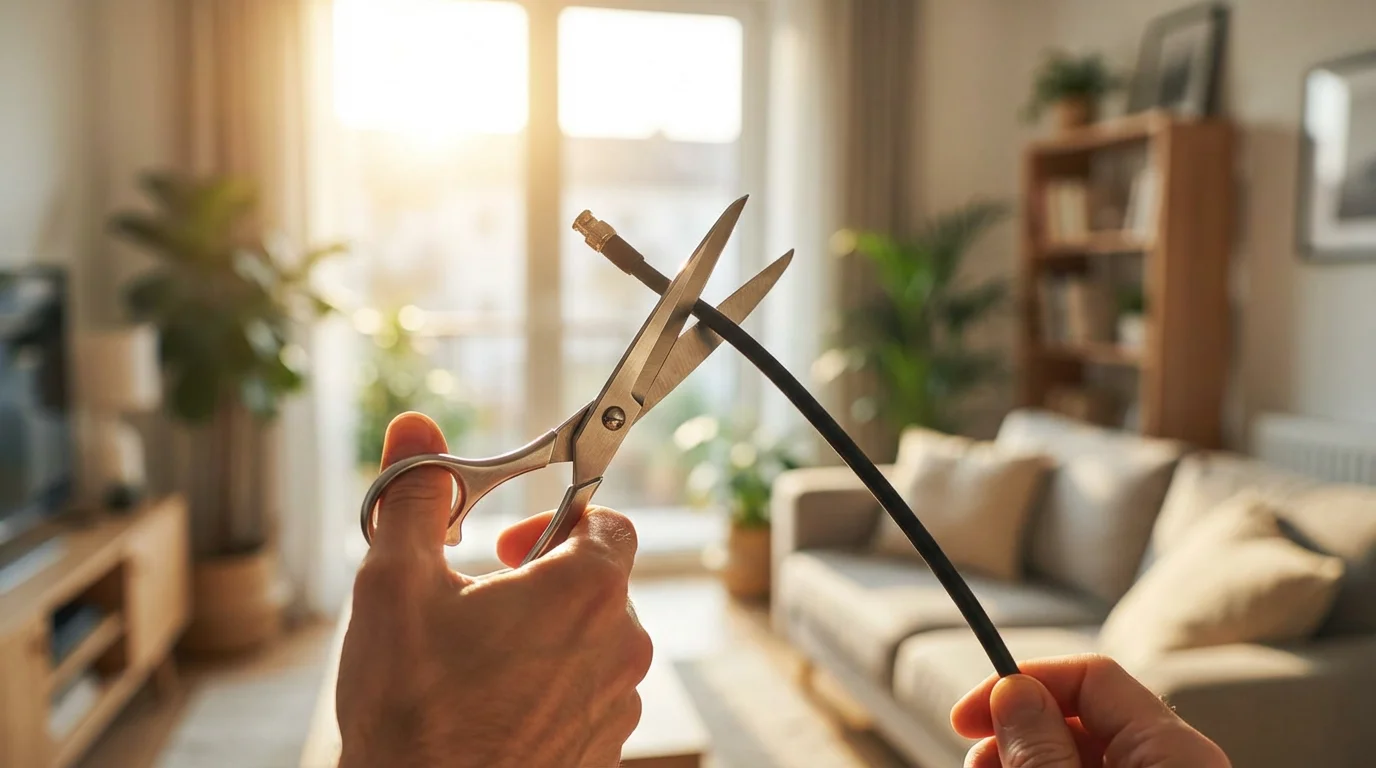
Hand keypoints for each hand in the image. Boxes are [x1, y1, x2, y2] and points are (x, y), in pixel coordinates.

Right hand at [336, 412, 652, 767]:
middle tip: (481, 595)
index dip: (562, 518)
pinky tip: (489, 701)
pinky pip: (585, 696)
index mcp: (587, 592)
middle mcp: (619, 647)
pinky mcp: (600, 752)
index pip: (610, 522)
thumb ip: (417, 497)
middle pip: (600, 583)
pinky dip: (548, 687)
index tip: (511, 540)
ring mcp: (615, 706)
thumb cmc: (412, 708)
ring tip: (475, 655)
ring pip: (592, 643)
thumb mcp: (396, 582)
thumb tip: (416, 431)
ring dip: (544, 635)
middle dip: (543, 577)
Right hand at [950, 655, 1229, 767]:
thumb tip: (1014, 689)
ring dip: (1029, 757)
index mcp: (1174, 751)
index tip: (965, 715)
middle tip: (975, 762)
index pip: (1093, 674)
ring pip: (1088, 754)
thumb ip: (1041, 748)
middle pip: (1087, 717)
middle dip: (1019, 729)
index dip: (1022, 682)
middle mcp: (1178, 765)